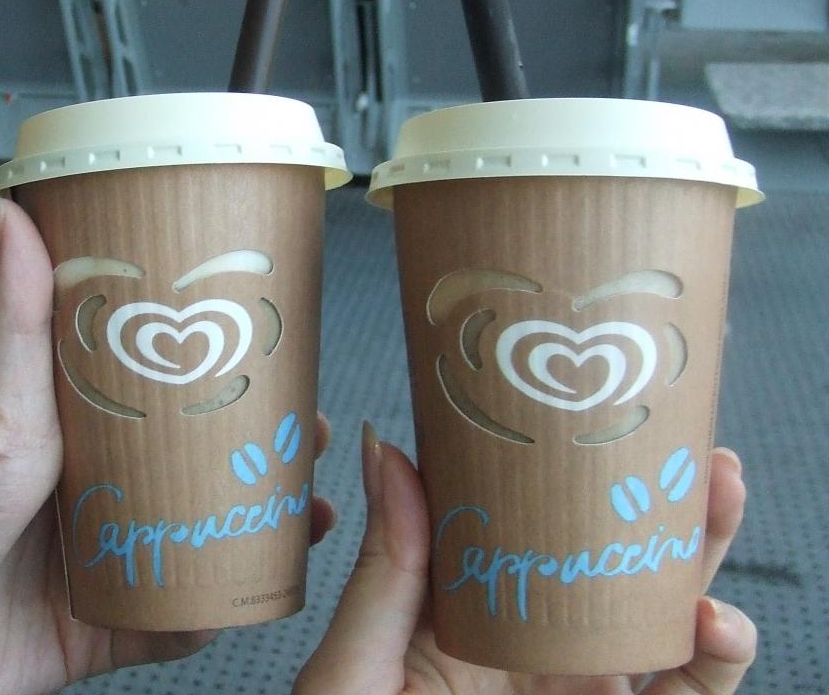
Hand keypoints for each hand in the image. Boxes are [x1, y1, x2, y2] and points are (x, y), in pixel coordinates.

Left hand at [0, 197, 335, 693]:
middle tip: (310, 438)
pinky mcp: (102, 628)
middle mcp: (96, 491)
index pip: (166, 389)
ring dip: (263, 529)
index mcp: (74, 429)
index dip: (228, 372)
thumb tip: (9, 208)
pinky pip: (181, 620)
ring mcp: (105, 562)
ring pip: (205, 539)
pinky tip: (262, 590)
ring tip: (308, 513)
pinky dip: (223, 609)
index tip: (281, 353)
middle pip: (200, 464)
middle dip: (264, 451)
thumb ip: (9, 320)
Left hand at [296, 429, 755, 694]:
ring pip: (658, 614)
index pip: (517, 520)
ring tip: (714, 500)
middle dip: (654, 498)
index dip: (557, 463)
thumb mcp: (357, 665)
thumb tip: (387, 448)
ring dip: (701, 558)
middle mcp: (531, 641)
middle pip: (605, 557)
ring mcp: (579, 688)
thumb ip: (384, 572)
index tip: (584, 404)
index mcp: (465, 607)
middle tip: (687, 441)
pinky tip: (713, 622)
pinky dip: (714, 661)